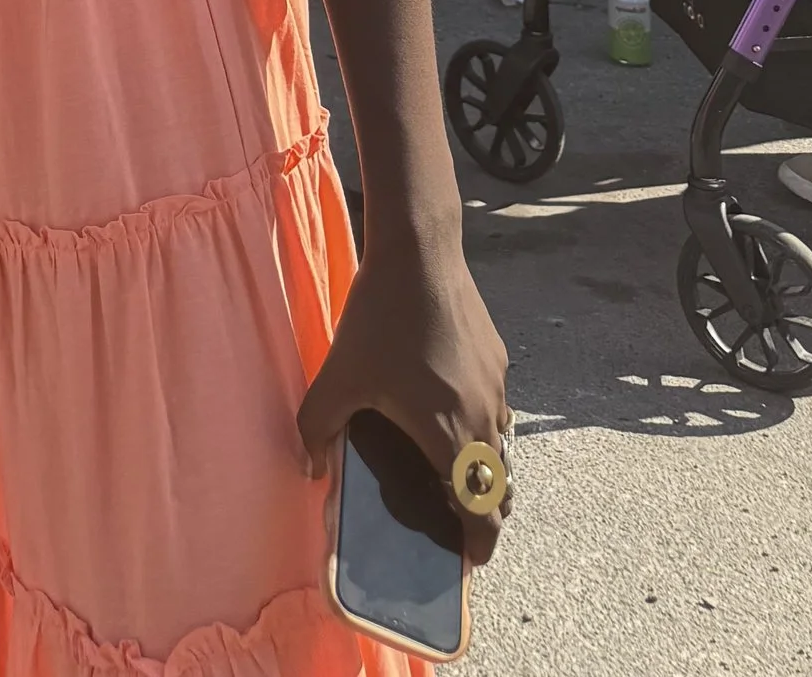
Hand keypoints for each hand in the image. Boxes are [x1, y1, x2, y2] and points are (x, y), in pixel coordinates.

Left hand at [297, 234, 510, 566]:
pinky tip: (452, 408)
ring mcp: (497, 387)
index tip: (471, 558)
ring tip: (454, 468)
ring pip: (501, 446)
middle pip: (498, 485)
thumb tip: (310, 470)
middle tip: (457, 516)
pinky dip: (484, 426)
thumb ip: (317, 428)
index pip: (481, 509)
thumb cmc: (378, 319)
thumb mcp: (338, 376)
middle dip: (484, 510)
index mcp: (450, 435)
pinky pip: (498, 409)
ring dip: (486, 468)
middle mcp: (484, 419)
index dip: (480, 541)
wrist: (420, 254)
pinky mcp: (498, 359)